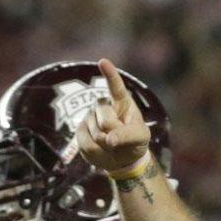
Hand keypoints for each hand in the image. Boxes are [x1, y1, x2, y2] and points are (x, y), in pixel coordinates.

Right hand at [75, 59, 150, 174]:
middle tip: (120, 140)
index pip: (115, 87)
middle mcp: (102, 105)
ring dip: (107, 146)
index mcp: (121, 101)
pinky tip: (102, 150)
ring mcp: (89, 117)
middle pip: (106, 121)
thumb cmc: (134, 142)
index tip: (103, 62)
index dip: (110, 75)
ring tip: (112, 146)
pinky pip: (87, 145)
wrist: (122, 158)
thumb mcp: (140, 138)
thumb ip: (128, 136)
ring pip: (96, 135)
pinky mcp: (80, 131)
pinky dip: (98, 154)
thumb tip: (109, 140)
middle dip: (115, 135)